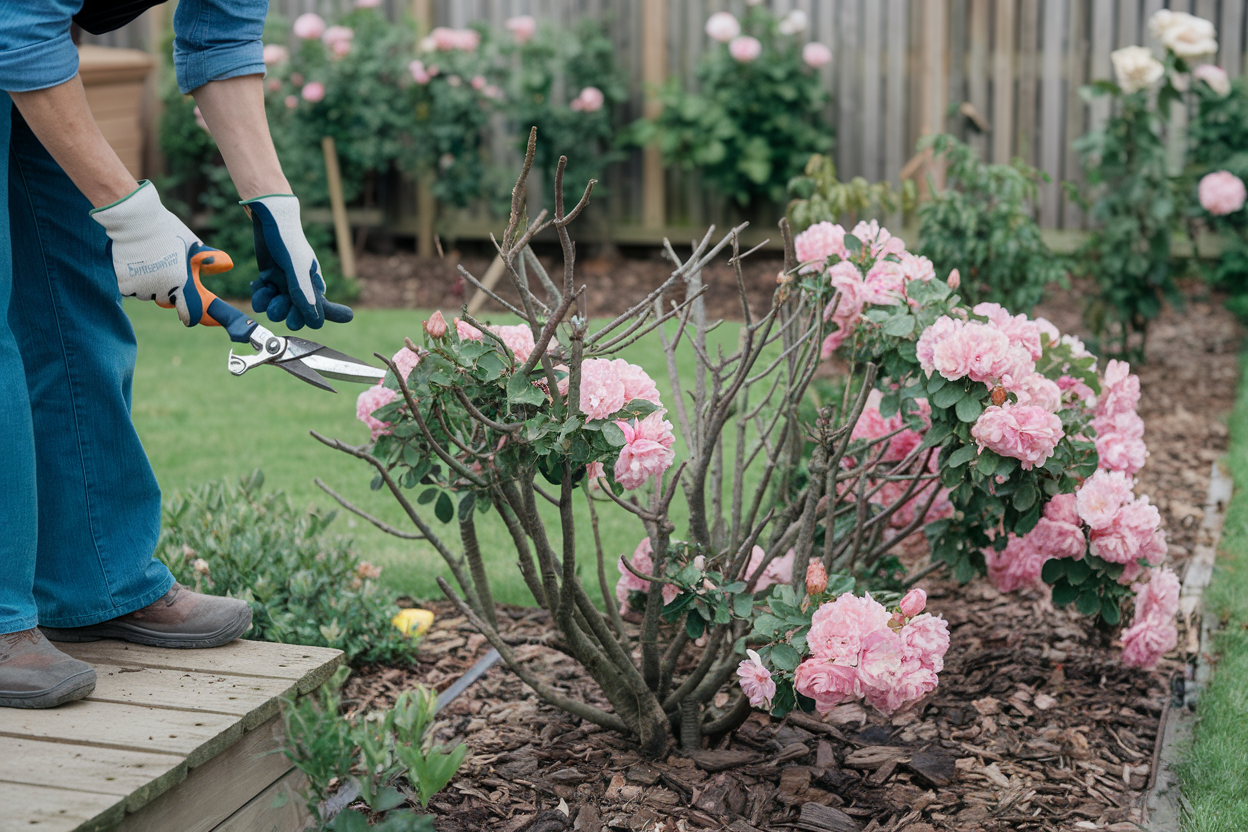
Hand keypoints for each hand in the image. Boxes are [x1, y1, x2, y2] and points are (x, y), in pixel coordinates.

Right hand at [90, 181, 231, 325]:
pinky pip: (131, 289)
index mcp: (181, 284)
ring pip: (148, 294)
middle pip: (167, 300)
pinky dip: (133, 281)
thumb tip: (228, 265)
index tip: (189, 316)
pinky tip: (136, 263)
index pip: (188, 314)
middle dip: (169, 291)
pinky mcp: (124, 284)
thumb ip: (209, 259)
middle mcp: (161, 290)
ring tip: (150, 262)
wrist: (135, 220)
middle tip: (167, 270)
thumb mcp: (194, 243)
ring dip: (150, 285)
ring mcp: (141, 288)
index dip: (191, 315)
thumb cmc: (168, 230)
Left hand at [243, 195, 352, 329]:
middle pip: (293, 314)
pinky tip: (259, 282)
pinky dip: (260, 293)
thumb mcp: (296, 269)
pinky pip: (264, 298)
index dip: (304, 319)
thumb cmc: (288, 241)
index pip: (316, 313)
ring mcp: (284, 284)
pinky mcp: (269, 279)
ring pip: (276, 308)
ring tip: (266, 288)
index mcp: (314, 286)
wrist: (269, 219)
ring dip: (268, 302)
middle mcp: (300, 288)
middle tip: (277, 302)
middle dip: (284, 311)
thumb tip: (317, 323)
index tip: (294, 319)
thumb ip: (304, 295)